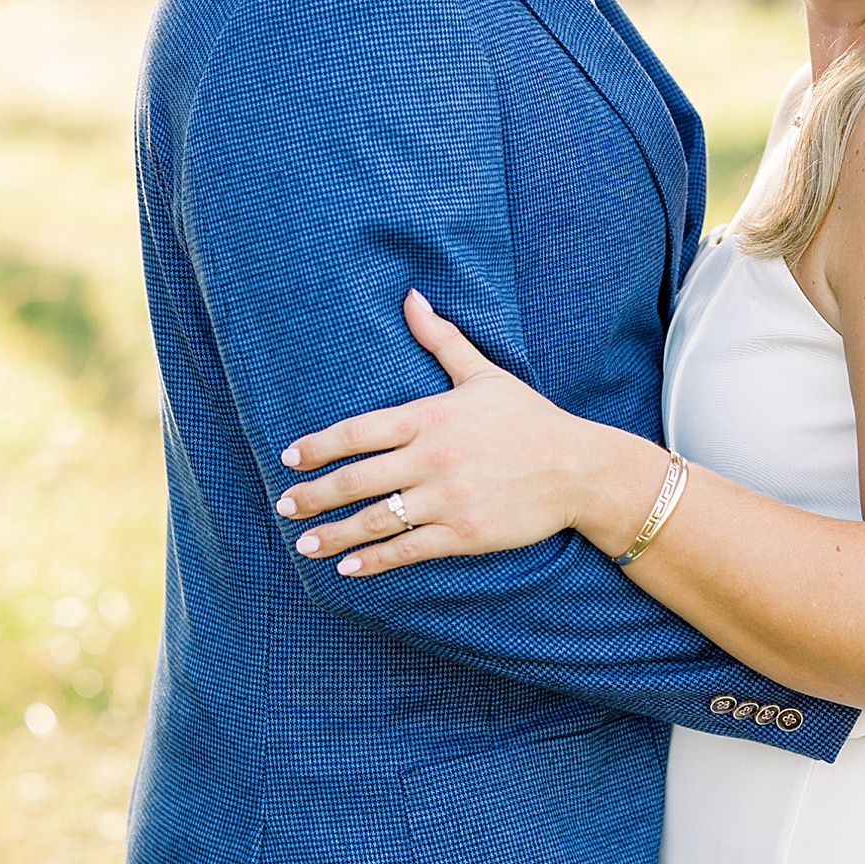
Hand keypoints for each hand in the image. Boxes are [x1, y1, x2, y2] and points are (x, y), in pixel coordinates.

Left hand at [274, 293, 664, 578]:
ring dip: (334, 533)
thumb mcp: (483, 374)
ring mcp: (448, 499)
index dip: (319, 446)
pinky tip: (348, 567)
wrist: (579, 468)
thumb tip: (411, 296)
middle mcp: (433, 458)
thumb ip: (441, 339)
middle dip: (315, 494)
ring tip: (304, 544)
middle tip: (285, 504)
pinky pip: (408, 549)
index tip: (289, 458)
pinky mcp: (466, 534)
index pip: (359, 431)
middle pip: (357, 478)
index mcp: (431, 417)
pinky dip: (374, 560)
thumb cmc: (529, 419)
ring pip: (376, 519)